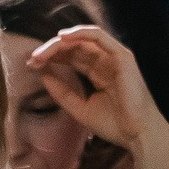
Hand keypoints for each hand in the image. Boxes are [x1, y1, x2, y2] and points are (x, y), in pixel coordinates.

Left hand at [24, 25, 168, 168]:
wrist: (137, 135)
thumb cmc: (114, 125)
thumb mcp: (79, 107)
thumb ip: (61, 91)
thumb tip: (41, 73)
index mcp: (98, 72)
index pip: (71, 57)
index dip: (50, 58)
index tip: (31, 65)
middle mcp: (106, 62)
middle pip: (74, 47)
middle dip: (51, 50)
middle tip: (33, 58)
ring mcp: (115, 57)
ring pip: (83, 40)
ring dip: (60, 43)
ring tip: (43, 52)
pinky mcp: (122, 56)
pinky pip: (99, 37)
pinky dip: (80, 34)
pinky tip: (62, 38)